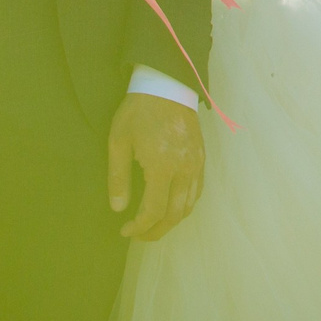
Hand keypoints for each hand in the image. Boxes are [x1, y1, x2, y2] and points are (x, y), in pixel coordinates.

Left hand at [107, 92, 203, 240]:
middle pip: (175, 215)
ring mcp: (196, 165)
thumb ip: (118, 177)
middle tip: (138, 235)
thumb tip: (118, 209)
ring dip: (171, 222)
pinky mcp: (202, 159)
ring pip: (189, 206)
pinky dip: (184, 206)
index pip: (154, 211)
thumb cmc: (138, 110)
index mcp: (162, 166)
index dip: (140, 227)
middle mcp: (184, 170)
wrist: (166, 85)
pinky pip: (197, 192)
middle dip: (156, 231)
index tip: (125, 231)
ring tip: (152, 226)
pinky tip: (171, 207)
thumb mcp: (119, 141)